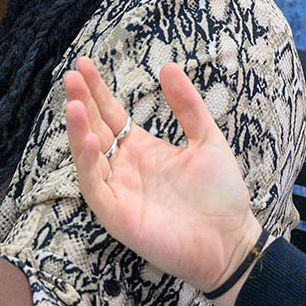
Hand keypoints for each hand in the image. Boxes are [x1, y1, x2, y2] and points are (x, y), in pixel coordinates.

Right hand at [64, 58, 261, 298]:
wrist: (234, 242)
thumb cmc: (221, 195)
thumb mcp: (207, 139)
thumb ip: (187, 105)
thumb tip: (168, 66)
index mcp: (140, 148)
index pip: (109, 113)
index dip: (96, 90)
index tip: (84, 64)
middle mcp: (123, 166)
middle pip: (93, 128)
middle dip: (81, 102)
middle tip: (72, 76)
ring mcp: (117, 190)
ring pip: (87, 155)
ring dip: (77, 130)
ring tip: (74, 105)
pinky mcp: (116, 214)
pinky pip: (94, 186)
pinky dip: (88, 164)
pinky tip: (90, 141)